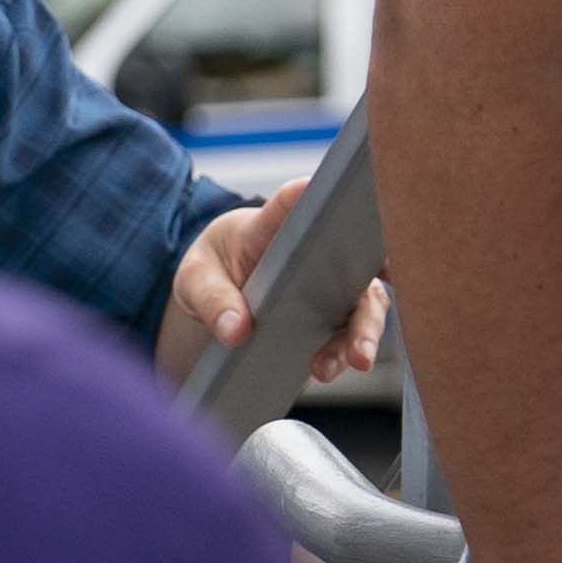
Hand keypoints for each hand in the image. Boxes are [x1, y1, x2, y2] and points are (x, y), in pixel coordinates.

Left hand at [154, 181, 388, 394]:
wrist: (219, 288)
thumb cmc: (212, 268)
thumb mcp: (195, 280)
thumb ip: (212, 300)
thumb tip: (235, 331)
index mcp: (274, 223)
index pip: (296, 200)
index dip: (317, 194)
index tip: (338, 197)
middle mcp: (318, 246)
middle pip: (355, 257)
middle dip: (362, 285)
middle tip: (360, 325)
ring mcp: (333, 279)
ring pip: (366, 300)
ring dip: (363, 332)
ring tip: (346, 362)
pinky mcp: (337, 312)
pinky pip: (354, 329)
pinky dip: (348, 350)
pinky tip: (326, 369)